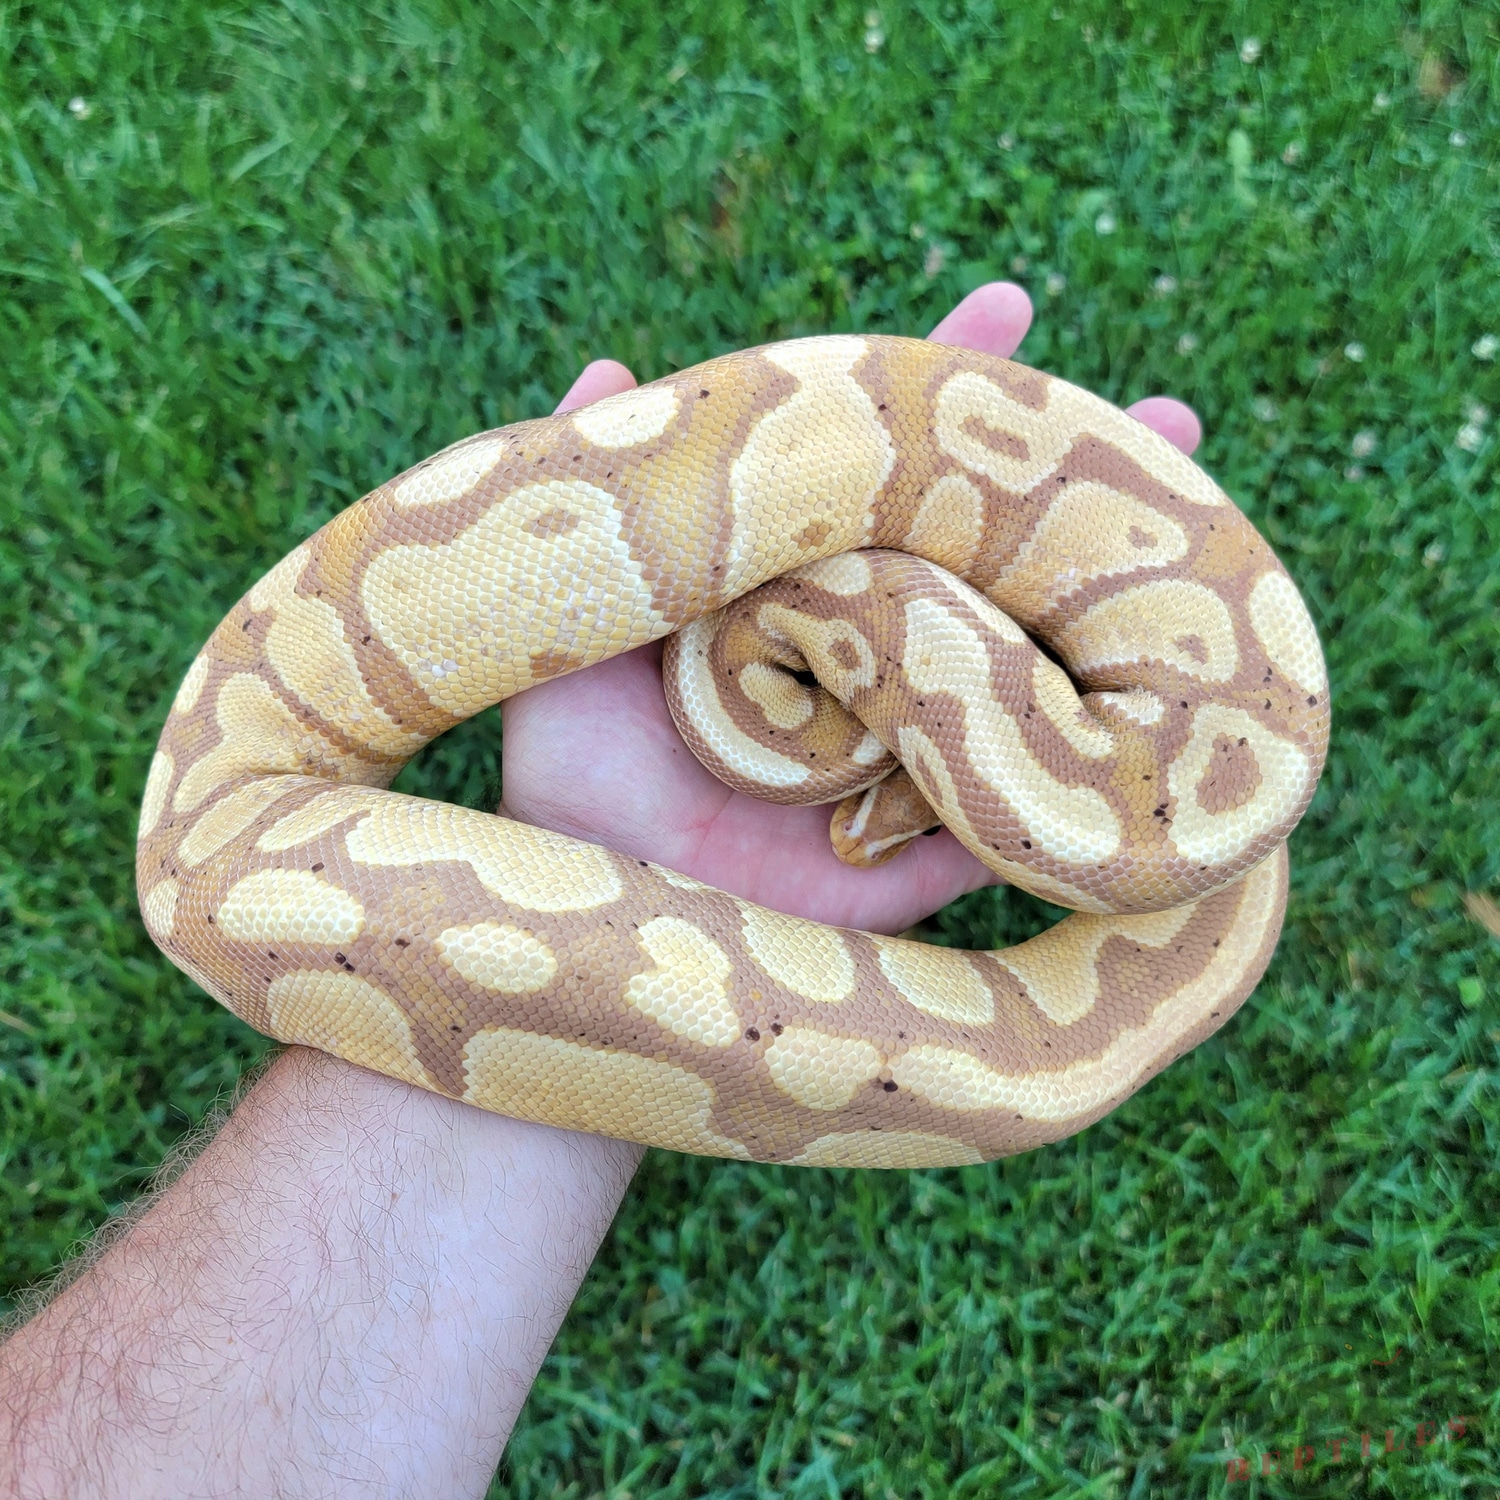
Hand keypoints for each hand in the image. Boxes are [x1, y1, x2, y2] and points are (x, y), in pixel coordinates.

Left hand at [502, 284, 1202, 935]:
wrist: (583, 908)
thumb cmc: (568, 765)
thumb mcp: (572, 620)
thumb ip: (614, 513)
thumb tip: (609, 370)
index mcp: (799, 598)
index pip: (883, 475)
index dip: (945, 388)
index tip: (1012, 306)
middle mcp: (868, 664)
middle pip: (985, 558)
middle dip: (1075, 489)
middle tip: (1167, 417)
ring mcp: (906, 754)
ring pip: (1026, 671)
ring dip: (1110, 612)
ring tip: (1204, 544)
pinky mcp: (923, 853)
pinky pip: (1007, 804)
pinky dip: (1080, 762)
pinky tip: (1169, 711)